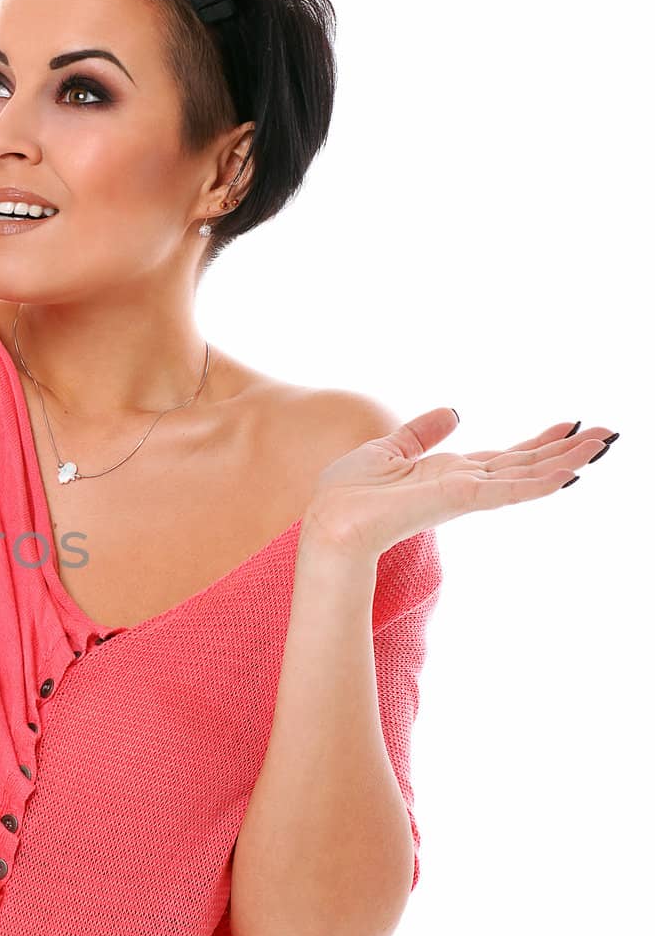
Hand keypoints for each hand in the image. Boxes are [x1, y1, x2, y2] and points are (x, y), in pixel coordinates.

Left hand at [303, 408, 615, 558]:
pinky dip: (539, 482)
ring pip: (526, 477)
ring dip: (566, 462)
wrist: (329, 523)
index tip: (570, 426)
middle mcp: (464, 485)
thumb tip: (453, 412)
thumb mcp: (388, 449)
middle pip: (525, 465)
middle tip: (608, 434)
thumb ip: (422, 433)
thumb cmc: (347, 494)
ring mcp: (464, 494)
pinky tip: (569, 472)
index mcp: (449, 474)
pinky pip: (506, 490)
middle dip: (566, 450)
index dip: (538, 443)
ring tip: (603, 445)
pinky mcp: (457, 499)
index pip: (504, 457)